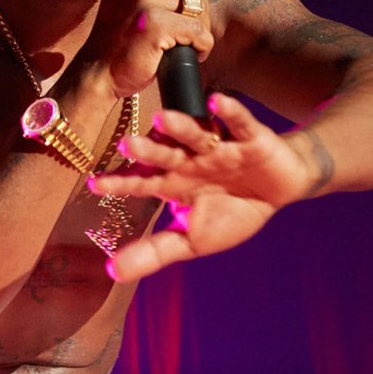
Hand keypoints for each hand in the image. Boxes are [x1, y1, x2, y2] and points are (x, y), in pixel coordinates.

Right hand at [83, 0, 233, 97]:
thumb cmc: (120, 40)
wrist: (98, 72)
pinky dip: (202, 46)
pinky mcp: (155, 22)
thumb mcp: (130, 0)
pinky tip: (191, 53)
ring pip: (198, 8)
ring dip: (199, 30)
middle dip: (199, 9)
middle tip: (188, 32)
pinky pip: (198, 31)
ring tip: (184, 44)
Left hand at [88, 92, 311, 280]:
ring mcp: (220, 148)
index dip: (119, 183)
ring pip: (196, 134)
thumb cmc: (230, 213)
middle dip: (148, 150)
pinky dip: (230, 112)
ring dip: (180, 127)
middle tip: (126, 144)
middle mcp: (191, 161)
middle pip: (165, 154)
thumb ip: (153, 253)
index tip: (93, 184)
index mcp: (174, 183)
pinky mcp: (251, 139)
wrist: (279, 190)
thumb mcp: (191, 239)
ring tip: (162, 119)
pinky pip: (239, 122)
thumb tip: (112, 272)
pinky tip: (216, 101)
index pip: (142, 182)